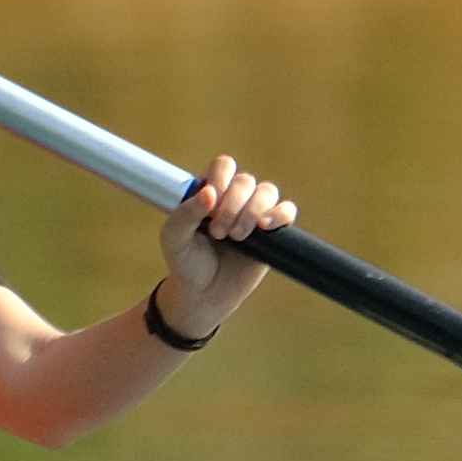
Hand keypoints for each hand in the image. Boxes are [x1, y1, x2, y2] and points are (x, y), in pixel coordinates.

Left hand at [153, 155, 297, 342]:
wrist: (204, 295)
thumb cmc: (186, 262)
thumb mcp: (174, 238)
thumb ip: (186, 213)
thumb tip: (210, 193)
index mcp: (210, 191)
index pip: (223, 166)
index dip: (220, 181)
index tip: (208, 209)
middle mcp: (234, 198)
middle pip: (246, 180)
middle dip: (232, 205)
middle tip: (218, 233)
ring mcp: (255, 213)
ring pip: (267, 191)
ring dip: (252, 212)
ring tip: (236, 237)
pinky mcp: (273, 232)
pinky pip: (287, 211)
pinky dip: (280, 215)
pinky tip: (264, 228)